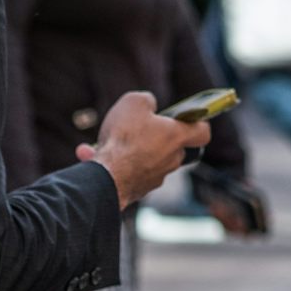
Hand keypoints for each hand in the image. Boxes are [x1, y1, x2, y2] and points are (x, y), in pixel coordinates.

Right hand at [76, 92, 210, 209]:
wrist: (107, 177)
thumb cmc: (124, 137)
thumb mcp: (134, 102)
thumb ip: (146, 100)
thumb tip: (149, 105)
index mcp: (176, 137)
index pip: (202, 132)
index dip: (198, 123)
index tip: (189, 119)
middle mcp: (171, 160)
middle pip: (172, 147)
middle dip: (156, 137)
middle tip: (138, 127)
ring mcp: (155, 177)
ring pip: (144, 158)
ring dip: (126, 150)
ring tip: (103, 141)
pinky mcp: (137, 189)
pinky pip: (126, 171)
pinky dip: (111, 163)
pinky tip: (87, 154)